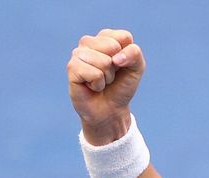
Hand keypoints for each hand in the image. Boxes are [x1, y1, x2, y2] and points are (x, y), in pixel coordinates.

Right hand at [67, 29, 144, 144]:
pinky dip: (98, 84)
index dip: (129, 56)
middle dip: (117, 67)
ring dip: (107, 77)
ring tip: (101, 81)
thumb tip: (115, 58)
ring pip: (104, 61)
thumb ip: (134, 54)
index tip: (122, 66)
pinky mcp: (71, 67)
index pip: (124, 37)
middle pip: (113, 46)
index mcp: (106, 38)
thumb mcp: (136, 68)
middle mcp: (89, 42)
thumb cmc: (121, 86)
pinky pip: (94, 73)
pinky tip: (92, 86)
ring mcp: (78, 54)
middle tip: (110, 75)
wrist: (110, 109)